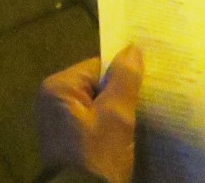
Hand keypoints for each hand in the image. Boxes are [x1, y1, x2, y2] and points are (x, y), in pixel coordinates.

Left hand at [36, 46, 143, 182]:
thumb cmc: (97, 155)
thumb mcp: (116, 116)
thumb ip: (124, 80)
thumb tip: (133, 49)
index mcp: (58, 88)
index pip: (98, 67)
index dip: (123, 75)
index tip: (148, 82)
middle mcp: (53, 102)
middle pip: (97, 87)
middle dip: (122, 95)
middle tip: (151, 99)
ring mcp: (59, 124)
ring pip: (97, 108)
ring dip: (118, 114)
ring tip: (144, 117)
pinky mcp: (68, 144)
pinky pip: (93, 126)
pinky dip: (110, 130)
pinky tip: (129, 136)